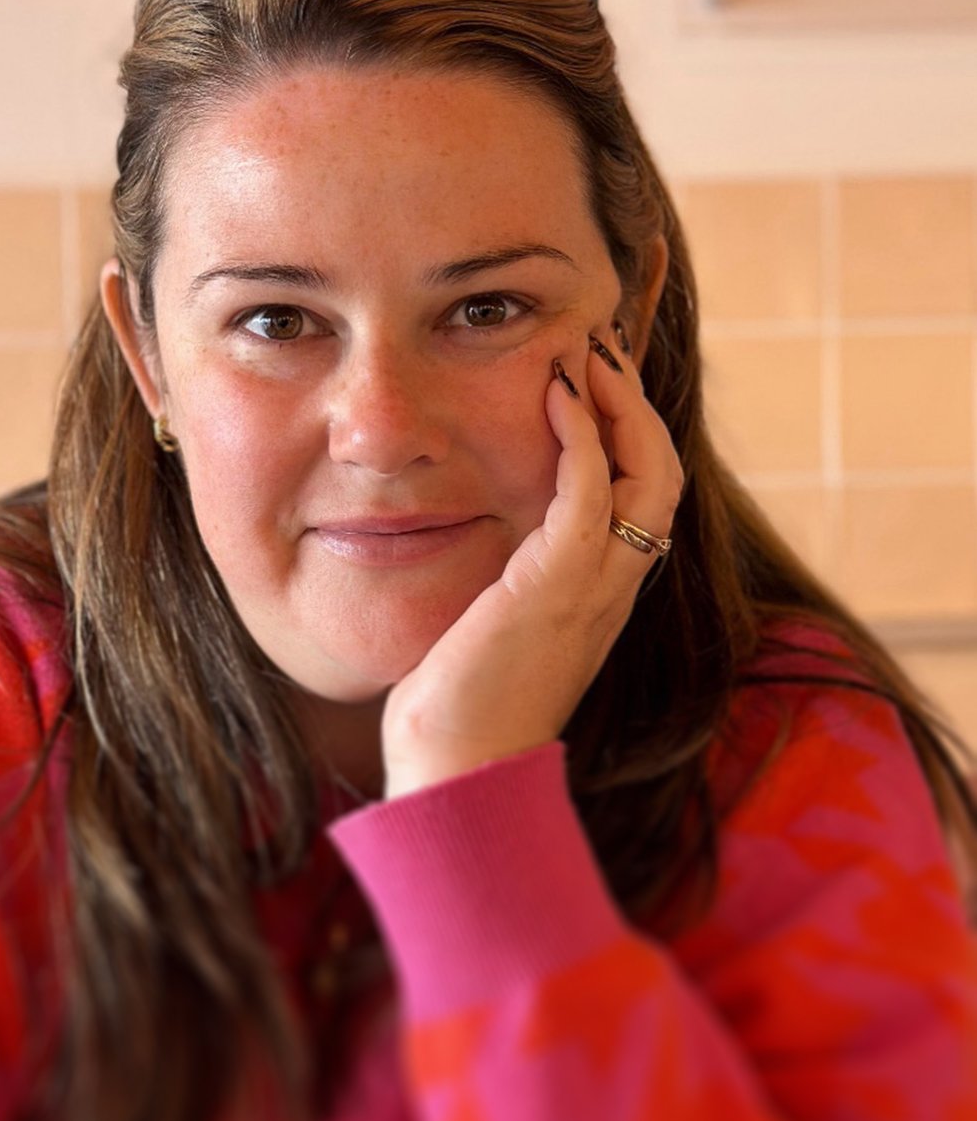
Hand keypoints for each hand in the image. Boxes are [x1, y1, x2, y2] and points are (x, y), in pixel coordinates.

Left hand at [381, 333, 683, 798]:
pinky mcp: (557, 589)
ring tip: (588, 353)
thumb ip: (506, 588)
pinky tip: (556, 395)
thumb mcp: (493, 634)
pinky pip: (590, 493)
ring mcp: (593, 590)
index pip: (642, 498)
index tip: (593, 380)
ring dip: (621, 405)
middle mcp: (613, 590)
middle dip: (636, 404)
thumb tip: (479, 555)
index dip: (630, 433)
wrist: (458, 774)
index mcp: (601, 597)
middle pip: (661, 475)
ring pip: (647, 475)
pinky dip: (582, 436)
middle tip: (601, 347)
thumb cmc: (461, 714)